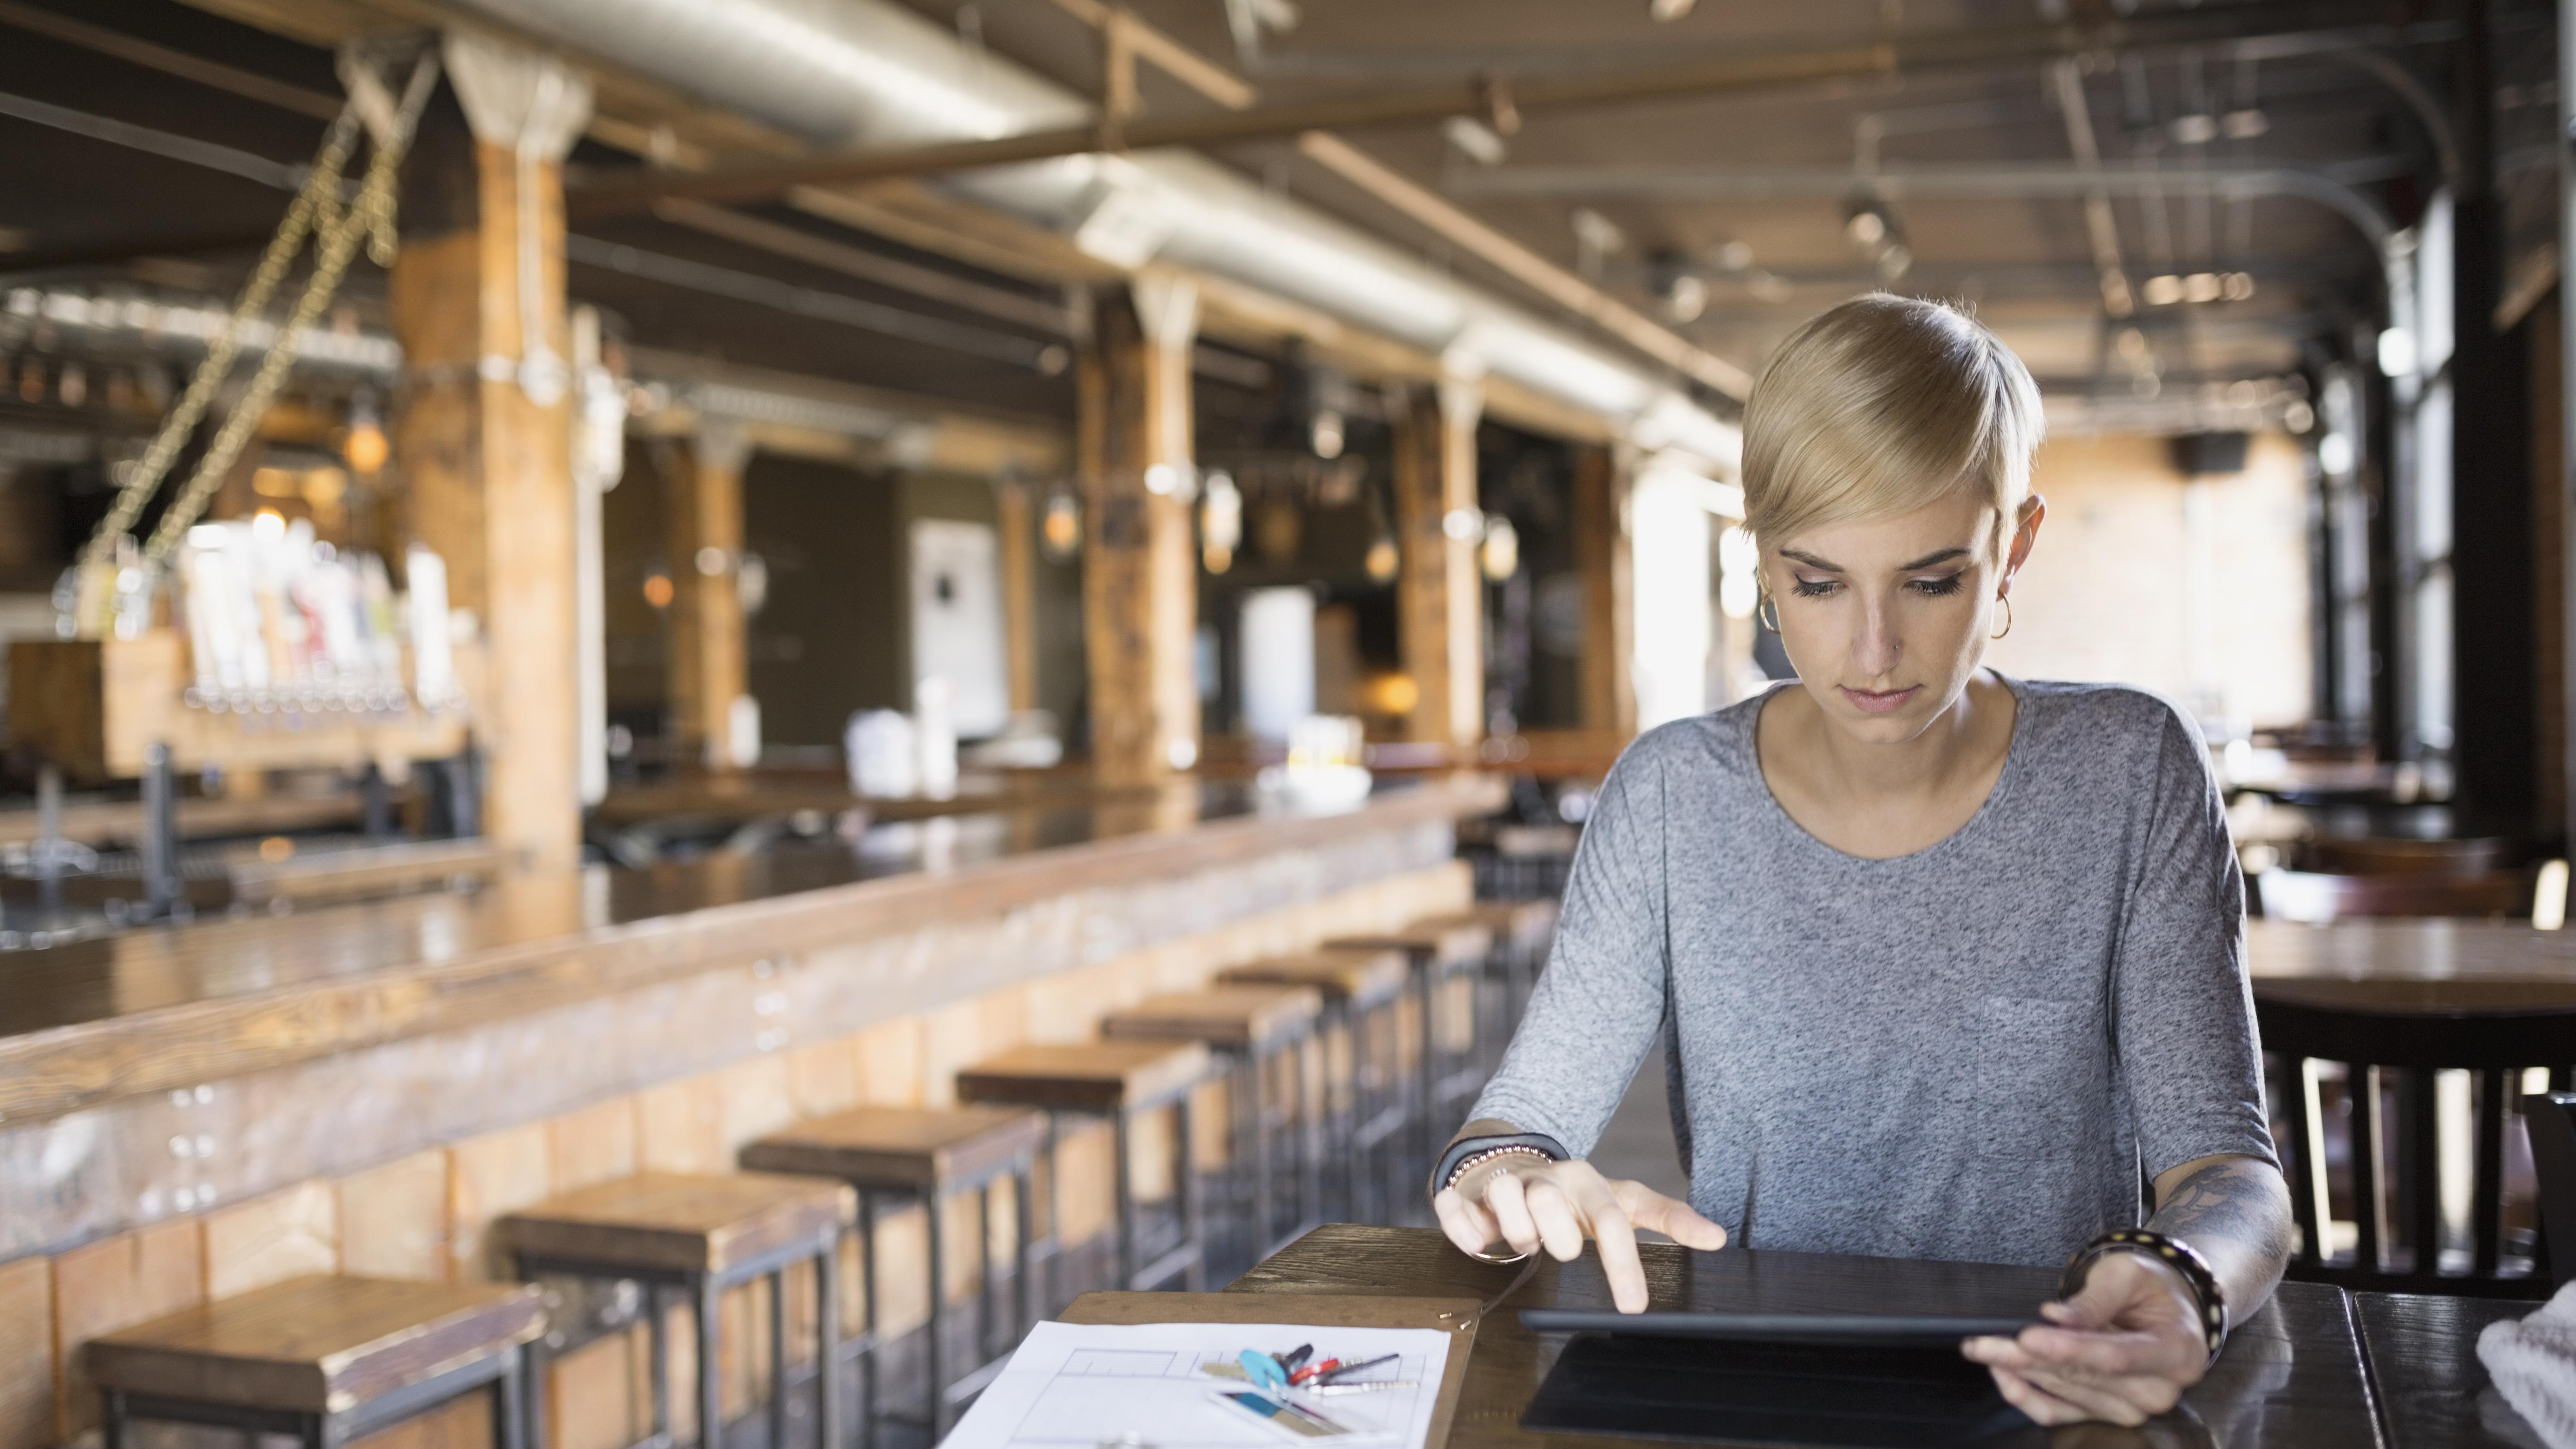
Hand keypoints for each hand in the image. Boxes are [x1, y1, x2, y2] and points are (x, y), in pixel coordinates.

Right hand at [1431, 1154, 1727, 1312]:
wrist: (1509, 1160)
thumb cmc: (1574, 1196)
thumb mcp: (1621, 1201)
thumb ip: (1667, 1218)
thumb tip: (1719, 1238)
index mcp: (1587, 1181)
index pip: (1611, 1221)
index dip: (1623, 1264)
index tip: (1633, 1307)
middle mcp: (1545, 1177)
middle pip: (1551, 1205)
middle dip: (1556, 1238)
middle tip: (1553, 1248)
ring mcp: (1502, 1180)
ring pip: (1506, 1200)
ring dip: (1515, 1232)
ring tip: (1522, 1241)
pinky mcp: (1463, 1193)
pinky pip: (1457, 1211)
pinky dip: (1466, 1231)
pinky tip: (1479, 1241)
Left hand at [1960, 1250, 2211, 1425]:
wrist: (2165, 1312)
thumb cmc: (2149, 1288)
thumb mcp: (2129, 1275)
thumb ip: (2096, 1298)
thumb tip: (2056, 1316)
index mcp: (2175, 1352)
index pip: (2117, 1357)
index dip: (2070, 1348)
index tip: (2027, 1336)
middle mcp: (2157, 1389)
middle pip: (2082, 1376)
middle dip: (2026, 1356)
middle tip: (1980, 1341)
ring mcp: (2130, 1408)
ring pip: (2064, 1393)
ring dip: (2019, 1371)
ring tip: (1982, 1348)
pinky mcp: (2103, 1414)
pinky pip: (2058, 1414)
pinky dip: (2025, 1396)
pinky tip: (2000, 1374)